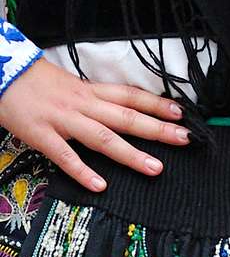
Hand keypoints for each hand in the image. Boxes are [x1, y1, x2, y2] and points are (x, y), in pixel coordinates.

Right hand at [0, 58, 189, 191]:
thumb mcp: (70, 85)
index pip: (130, 96)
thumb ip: (95, 99)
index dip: (156, 104)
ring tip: (155, 169)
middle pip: (125, 117)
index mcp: (89, 92)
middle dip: (157, 129)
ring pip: (102, 137)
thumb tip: (123, 110)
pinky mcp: (41, 134)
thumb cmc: (35, 82)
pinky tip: (99, 185)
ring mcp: (62, 120)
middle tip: (184, 140)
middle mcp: (82, 105)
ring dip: (130, 153)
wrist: (0, 72)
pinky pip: (64, 156)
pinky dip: (82, 171)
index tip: (182, 114)